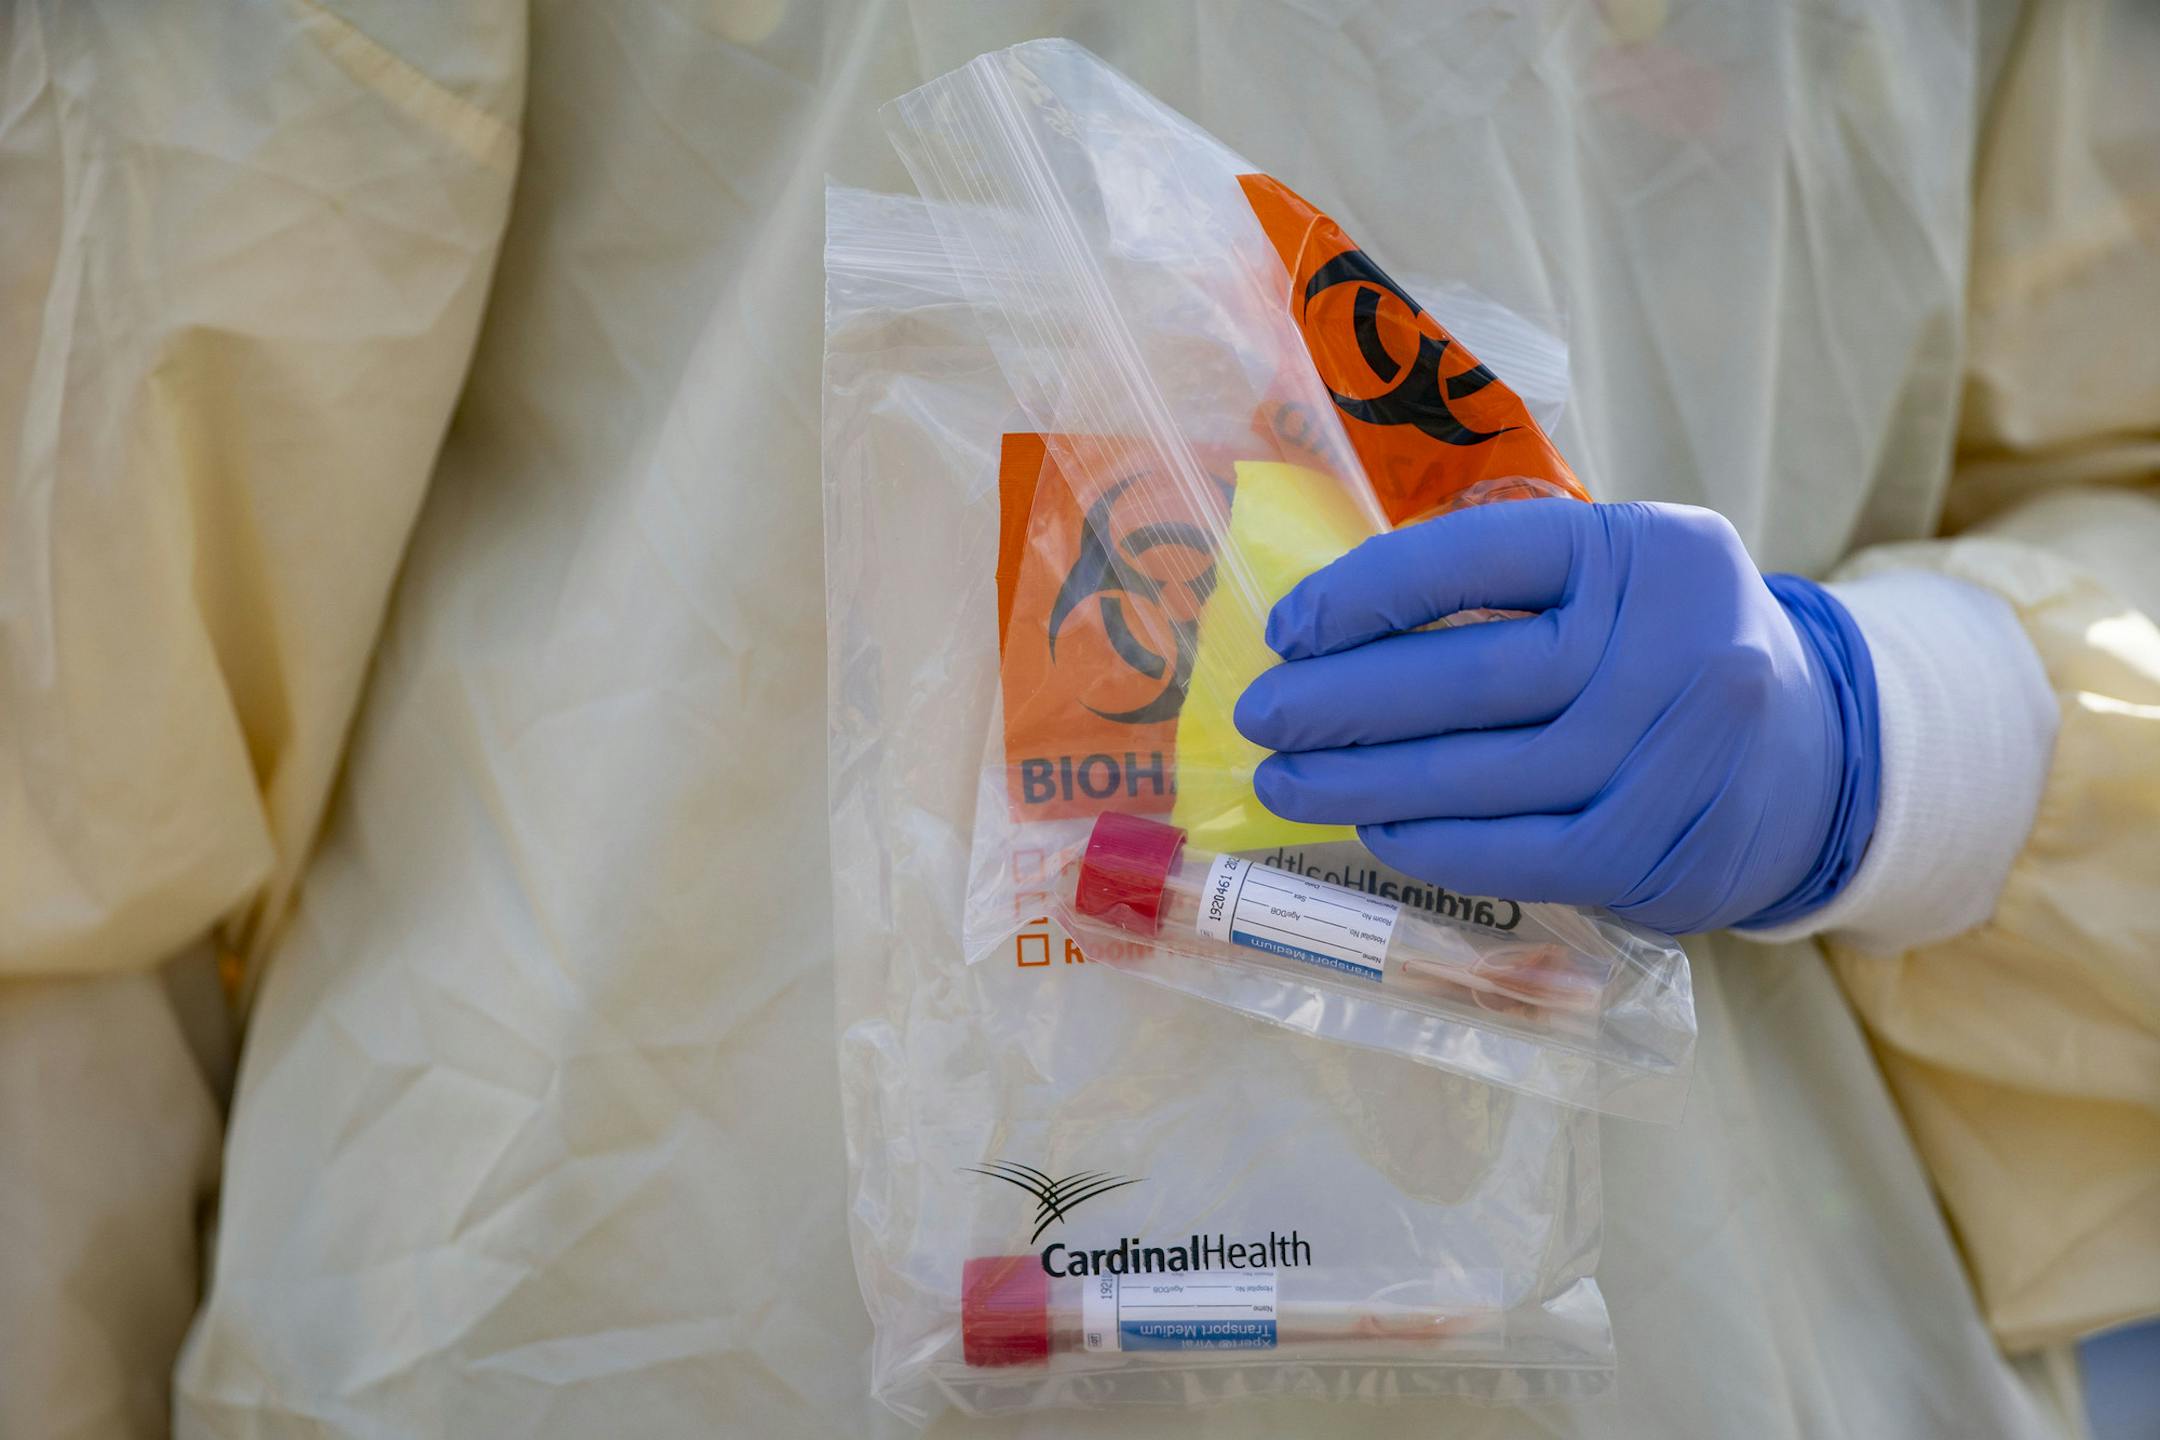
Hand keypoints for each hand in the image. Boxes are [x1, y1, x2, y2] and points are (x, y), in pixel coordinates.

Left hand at [1234, 500, 1878, 933]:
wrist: (1818, 759)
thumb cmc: (1665, 655)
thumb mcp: (1618, 578)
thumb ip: (1504, 583)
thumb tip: (1326, 627)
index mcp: (1647, 550)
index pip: (1481, 555)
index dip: (1368, 591)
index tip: (1288, 628)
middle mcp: (1675, 644)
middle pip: (1471, 674)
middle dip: (1340, 700)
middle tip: (1259, 716)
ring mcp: (1676, 754)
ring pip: (1481, 775)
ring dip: (1361, 782)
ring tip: (1284, 782)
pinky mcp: (1663, 848)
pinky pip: (1518, 853)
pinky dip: (1432, 844)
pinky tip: (1373, 829)